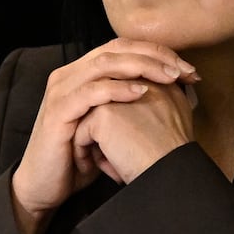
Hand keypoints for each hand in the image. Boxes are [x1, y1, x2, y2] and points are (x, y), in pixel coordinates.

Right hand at [11, 38, 198, 233]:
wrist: (46, 185)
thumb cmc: (81, 156)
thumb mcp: (110, 124)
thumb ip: (130, 102)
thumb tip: (173, 92)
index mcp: (82, 72)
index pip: (123, 48)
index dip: (157, 52)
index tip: (187, 70)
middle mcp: (69, 74)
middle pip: (116, 49)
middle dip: (155, 56)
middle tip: (184, 70)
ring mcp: (61, 90)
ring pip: (105, 64)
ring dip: (142, 67)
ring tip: (169, 77)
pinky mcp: (58, 111)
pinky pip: (92, 92)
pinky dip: (119, 89)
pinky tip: (142, 93)